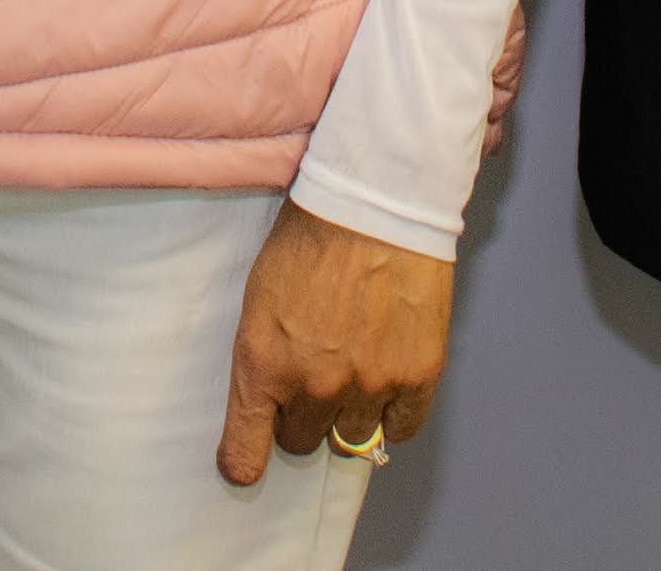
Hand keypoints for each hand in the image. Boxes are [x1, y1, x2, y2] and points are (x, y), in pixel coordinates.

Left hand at [219, 201, 452, 485]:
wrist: (375, 198)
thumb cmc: (311, 235)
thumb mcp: (260, 294)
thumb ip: (264, 354)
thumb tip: (271, 398)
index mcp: (263, 363)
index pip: (245, 454)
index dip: (245, 462)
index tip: (247, 462)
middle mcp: (313, 384)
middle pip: (301, 441)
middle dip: (303, 413)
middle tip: (315, 372)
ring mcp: (368, 383)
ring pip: (351, 437)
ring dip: (349, 410)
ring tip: (355, 363)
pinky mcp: (416, 375)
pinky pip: (400, 427)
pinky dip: (394, 408)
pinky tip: (389, 371)